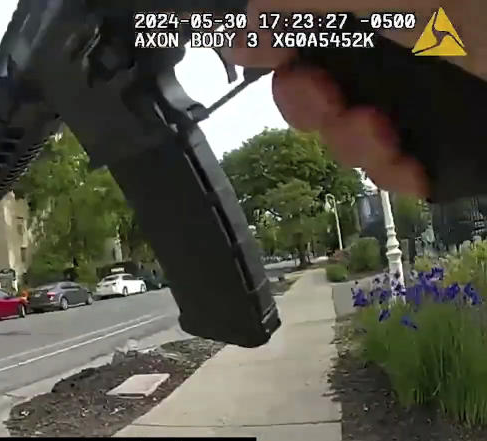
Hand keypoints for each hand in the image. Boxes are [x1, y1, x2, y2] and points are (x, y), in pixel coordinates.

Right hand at [222, 0, 486, 197]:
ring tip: (382, 133)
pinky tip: (406, 164)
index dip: (277, 42)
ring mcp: (431, 94)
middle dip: (311, 101)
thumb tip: (238, 31)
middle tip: (326, 99)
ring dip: (352, 140)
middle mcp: (405, 45)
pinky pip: (399, 166)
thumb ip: (305, 5)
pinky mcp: (455, 141)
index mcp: (389, 10)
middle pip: (320, 80)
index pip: (307, 24)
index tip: (264, 58)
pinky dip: (393, 170)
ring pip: (353, 129)